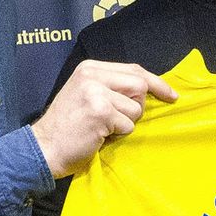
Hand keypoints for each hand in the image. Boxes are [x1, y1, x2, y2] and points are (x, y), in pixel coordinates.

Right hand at [31, 60, 176, 177]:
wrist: (44, 147)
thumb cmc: (67, 127)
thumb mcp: (85, 95)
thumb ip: (111, 86)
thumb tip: (147, 89)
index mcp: (90, 68)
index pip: (133, 69)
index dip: (155, 82)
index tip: (171, 95)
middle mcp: (92, 75)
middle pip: (140, 85)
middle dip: (136, 107)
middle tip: (118, 120)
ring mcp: (96, 92)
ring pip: (135, 108)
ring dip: (124, 124)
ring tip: (101, 128)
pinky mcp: (101, 112)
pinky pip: (127, 125)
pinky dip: (117, 134)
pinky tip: (97, 135)